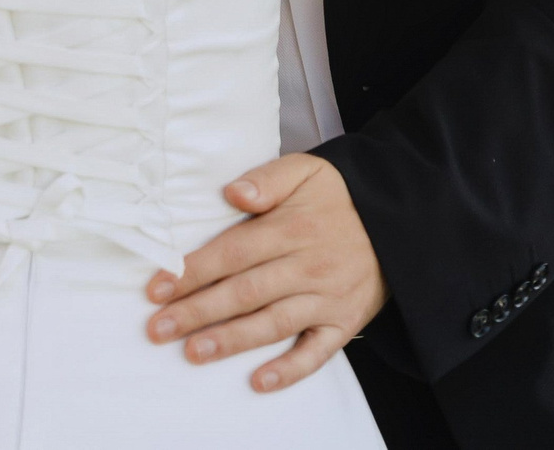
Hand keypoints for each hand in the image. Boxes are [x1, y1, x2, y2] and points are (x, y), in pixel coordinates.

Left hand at [143, 155, 384, 392]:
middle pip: (244, 292)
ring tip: (193, 353)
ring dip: (231, 341)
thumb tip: (232, 193)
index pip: (232, 252)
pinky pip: (317, 353)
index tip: (156, 288)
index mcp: (291, 228)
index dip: (193, 271)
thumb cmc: (338, 198)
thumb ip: (266, 179)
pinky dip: (289, 370)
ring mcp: (327, 299)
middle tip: (158, 329)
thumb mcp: (305, 171)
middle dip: (197, 311)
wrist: (397, 222)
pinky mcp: (344, 323)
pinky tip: (259, 382)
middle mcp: (307, 266)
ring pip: (273, 324)